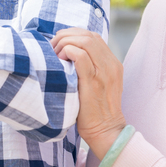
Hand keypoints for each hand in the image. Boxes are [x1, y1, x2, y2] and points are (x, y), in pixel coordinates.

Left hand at [51, 28, 126, 159]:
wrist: (106, 132)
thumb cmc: (95, 111)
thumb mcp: (98, 85)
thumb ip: (90, 68)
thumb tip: (66, 54)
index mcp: (112, 63)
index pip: (92, 36)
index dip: (72, 35)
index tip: (59, 45)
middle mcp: (111, 65)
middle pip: (88, 35)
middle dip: (66, 36)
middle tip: (52, 48)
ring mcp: (104, 72)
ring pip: (85, 41)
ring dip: (65, 43)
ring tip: (54, 55)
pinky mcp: (93, 81)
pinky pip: (80, 56)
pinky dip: (66, 52)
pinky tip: (59, 62)